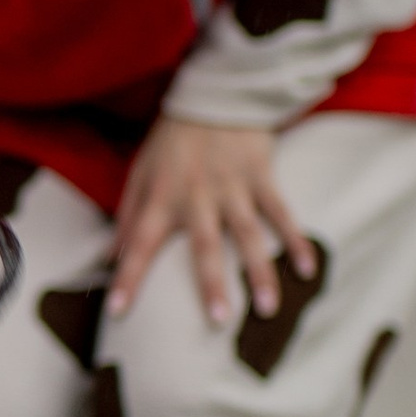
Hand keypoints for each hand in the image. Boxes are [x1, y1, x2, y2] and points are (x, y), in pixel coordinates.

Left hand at [108, 117, 314, 328]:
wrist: (215, 93)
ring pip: (248, 234)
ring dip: (259, 272)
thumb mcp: (141, 171)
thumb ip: (128, 216)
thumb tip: (107, 258)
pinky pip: (281, 211)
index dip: (128, 277)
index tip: (117, 312)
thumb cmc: (173, 139)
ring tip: (267, 309)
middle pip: (204, 245)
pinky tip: (308, 269)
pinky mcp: (261, 175)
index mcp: (161, 197)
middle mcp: (196, 196)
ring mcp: (232, 186)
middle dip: (211, 284)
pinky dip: (295, 239)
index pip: (139, 243)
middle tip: (217, 322)